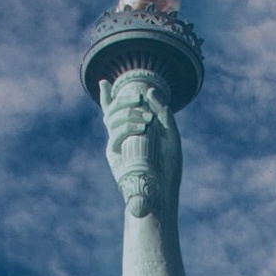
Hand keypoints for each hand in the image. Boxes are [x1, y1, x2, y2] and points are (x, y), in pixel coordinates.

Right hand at [99, 71, 181, 219]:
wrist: (162, 194)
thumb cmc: (168, 168)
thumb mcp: (171, 136)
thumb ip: (163, 113)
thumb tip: (150, 90)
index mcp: (132, 131)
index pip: (115, 110)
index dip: (106, 96)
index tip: (104, 82)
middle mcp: (120, 137)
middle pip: (111, 110)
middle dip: (124, 99)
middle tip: (139, 97)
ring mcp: (116, 145)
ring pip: (111, 119)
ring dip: (128, 113)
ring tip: (147, 118)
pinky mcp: (114, 156)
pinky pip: (114, 137)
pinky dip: (127, 128)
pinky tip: (141, 128)